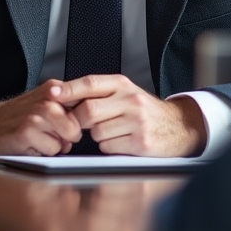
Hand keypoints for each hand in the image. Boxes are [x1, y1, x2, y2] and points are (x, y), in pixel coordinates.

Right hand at [0, 80, 81, 156]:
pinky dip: (42, 153)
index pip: (85, 107)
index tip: (73, 128)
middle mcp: (47, 98)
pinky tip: (28, 144)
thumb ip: (67, 111)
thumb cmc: (15, 118)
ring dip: (54, 146)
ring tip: (37, 139)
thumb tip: (90, 125)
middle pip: (77, 126)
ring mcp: (36, 114)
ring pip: (65, 141)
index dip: (81, 124)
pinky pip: (50, 151)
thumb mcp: (43, 105)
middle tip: (50, 136)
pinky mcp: (26, 131)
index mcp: (54, 89)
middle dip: (68, 137)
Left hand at [58, 74, 206, 156]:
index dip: (68, 89)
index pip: (91, 83)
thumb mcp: (125, 93)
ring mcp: (137, 121)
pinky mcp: (140, 142)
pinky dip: (109, 147)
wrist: (177, 126)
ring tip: (112, 131)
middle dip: (78, 120)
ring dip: (97, 136)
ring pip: (97, 132)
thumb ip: (99, 93)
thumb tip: (63, 95)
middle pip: (89, 110)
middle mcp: (131, 100)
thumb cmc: (144, 111)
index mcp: (123, 85)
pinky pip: (109, 147)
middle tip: (79, 125)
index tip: (52, 92)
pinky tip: (121, 142)